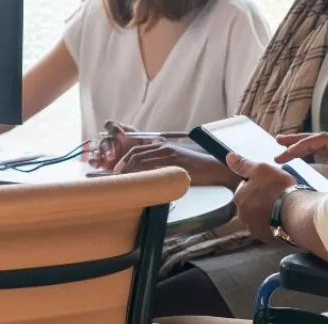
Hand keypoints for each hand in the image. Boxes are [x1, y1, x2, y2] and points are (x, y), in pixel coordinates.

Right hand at [91, 121, 150, 169]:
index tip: (120, 134)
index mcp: (117, 132)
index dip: (113, 128)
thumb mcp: (142, 141)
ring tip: (99, 156)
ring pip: (94, 147)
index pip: (110, 125)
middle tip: (111, 155)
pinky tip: (97, 165)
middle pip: (102, 139)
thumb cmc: (140, 149)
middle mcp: (108, 139)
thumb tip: (135, 136)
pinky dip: (92, 161)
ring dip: (96, 152)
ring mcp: (103, 151)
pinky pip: (92, 160)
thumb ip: (139, 137)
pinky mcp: (100, 162)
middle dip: (106, 146)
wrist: (140, 164)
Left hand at [111, 141, 230, 183]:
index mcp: (161, 146)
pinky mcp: (173, 159)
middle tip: (115, 177)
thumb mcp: (174, 167)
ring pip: (140, 158)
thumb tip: (146, 180)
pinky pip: (152, 165)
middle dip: (122, 165)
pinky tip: (136, 180)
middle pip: (135, 153)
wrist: (212, 168)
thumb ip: (160, 169)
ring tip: (121, 180)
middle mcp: (162, 146)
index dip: (124, 161)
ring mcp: (167, 152)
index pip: (136, 150)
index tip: (117, 173)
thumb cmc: (195, 171)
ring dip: (128, 169)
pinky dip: (141, 172)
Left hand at [227, 153, 297, 242]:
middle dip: (261, 199)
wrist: (296, 213)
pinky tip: (284, 218)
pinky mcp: (267, 239)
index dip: (257, 183)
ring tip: (283, 207)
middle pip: (251, 204)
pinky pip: (269, 229)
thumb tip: (228, 157)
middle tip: (277, 194)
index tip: (270, 183)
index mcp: (239, 198)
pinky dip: (274, 224)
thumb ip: (243, 164)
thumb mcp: (261, 169)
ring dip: (267, 213)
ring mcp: (254, 229)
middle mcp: (243, 215)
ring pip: (259, 217)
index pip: (244, 188)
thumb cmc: (278, 188)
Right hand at [275, 132, 327, 164]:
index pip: (322, 140)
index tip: (288, 152)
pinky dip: (307, 154)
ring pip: (318, 147)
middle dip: (297, 140)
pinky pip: (321, 155)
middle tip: (278, 142)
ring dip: (300, 146)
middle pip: (318, 140)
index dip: (304, 144)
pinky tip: (296, 157)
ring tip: (281, 148)